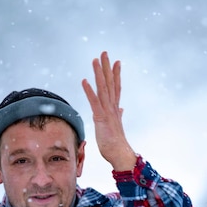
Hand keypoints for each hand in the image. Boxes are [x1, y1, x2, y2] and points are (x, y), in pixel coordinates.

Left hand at [82, 51, 135, 171]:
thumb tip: (122, 109)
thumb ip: (119, 115)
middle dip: (107, 67)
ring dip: (99, 74)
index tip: (116, 61)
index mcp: (115, 109)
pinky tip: (84, 80)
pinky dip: (89, 91)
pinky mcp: (101, 118)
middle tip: (105, 52)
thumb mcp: (117, 126)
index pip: (115, 87)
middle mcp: (112, 107)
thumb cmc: (116, 143)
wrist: (120, 154)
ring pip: (103, 88)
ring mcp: (107, 111)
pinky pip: (94, 102)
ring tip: (95, 60)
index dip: (116, 74)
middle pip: (110, 83)